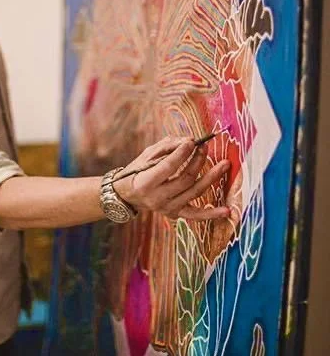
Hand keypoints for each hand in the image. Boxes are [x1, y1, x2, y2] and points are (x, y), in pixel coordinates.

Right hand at [113, 136, 229, 220]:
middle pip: (185, 179)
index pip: (168, 167)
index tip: (192, 141)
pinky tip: (227, 210)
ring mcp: (168, 208)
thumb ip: (167, 147)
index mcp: (146, 182)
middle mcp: (157, 198)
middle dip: (198, 161)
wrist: (128, 195)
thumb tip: (189, 140)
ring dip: (211, 177)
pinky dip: (212, 213)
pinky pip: (196, 215)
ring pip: (194, 193)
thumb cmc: (138, 171)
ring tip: (224, 164)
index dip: (181, 153)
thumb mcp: (146, 156)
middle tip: (205, 147)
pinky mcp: (175, 214)